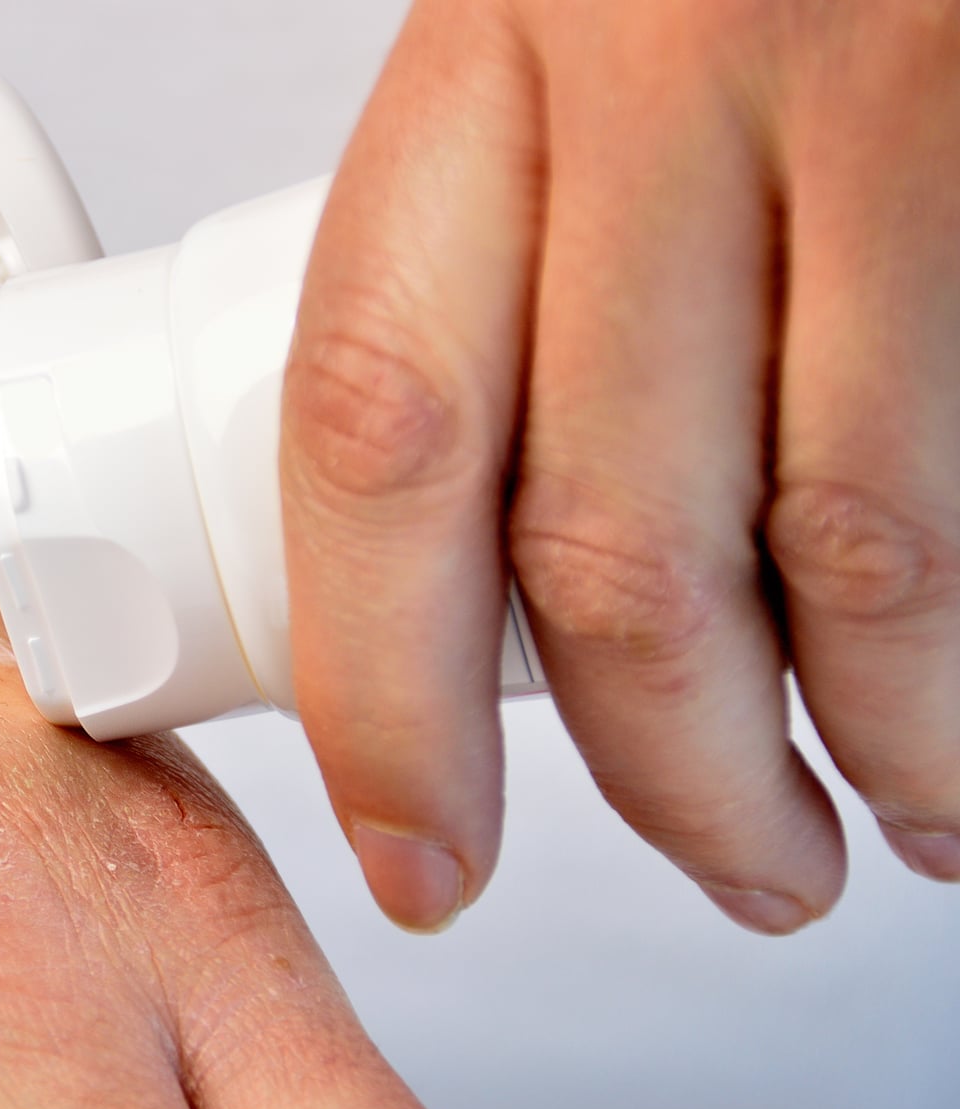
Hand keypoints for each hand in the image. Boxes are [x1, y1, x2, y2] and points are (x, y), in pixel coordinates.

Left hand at [280, 0, 959, 931]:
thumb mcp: (560, 27)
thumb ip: (511, 266)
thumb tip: (477, 566)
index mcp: (492, 47)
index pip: (372, 433)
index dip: (380, 694)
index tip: (418, 847)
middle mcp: (680, 65)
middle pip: (611, 541)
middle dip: (661, 775)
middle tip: (725, 868)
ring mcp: (892, 91)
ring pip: (847, 541)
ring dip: (863, 744)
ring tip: (874, 830)